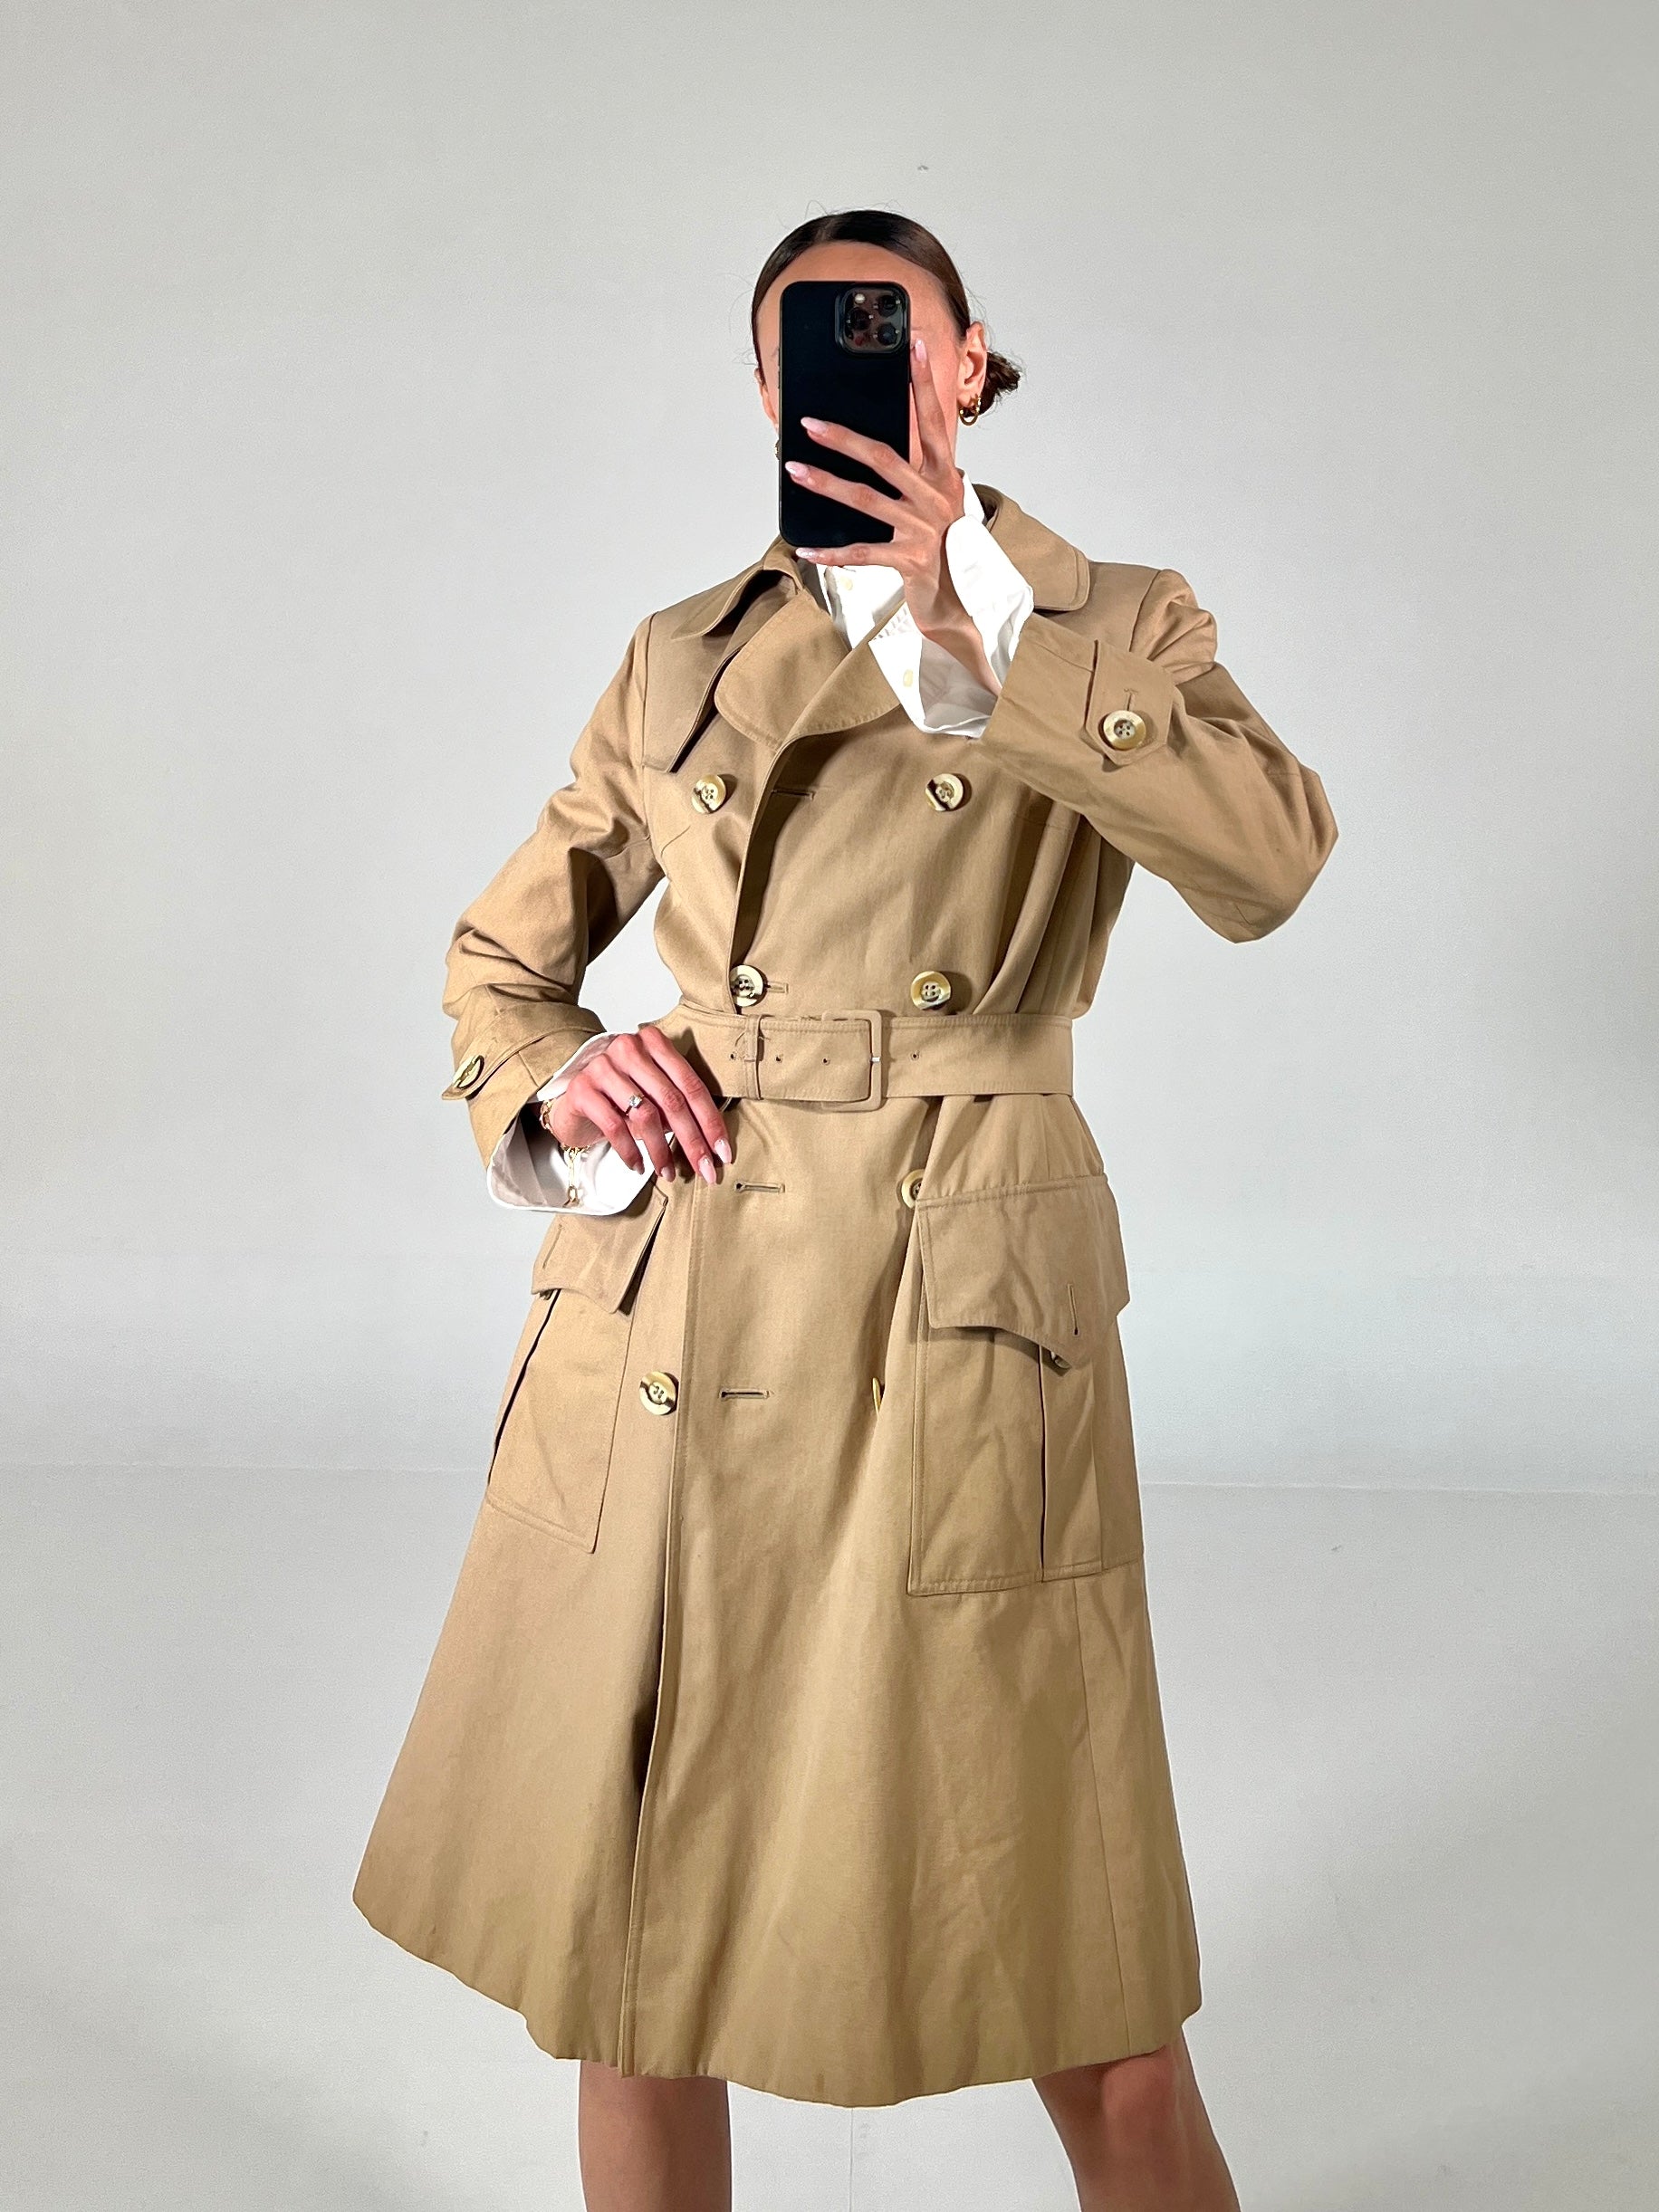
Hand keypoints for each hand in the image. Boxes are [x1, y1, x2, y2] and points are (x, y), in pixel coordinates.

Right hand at [542, 1025, 730, 1184]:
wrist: (571, 1100)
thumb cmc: (618, 1097)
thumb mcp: (652, 1095)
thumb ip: (678, 1106)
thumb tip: (712, 1144)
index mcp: (654, 1043)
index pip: (691, 1085)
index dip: (710, 1121)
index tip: (722, 1151)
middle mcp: (628, 1048)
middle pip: (672, 1100)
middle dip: (692, 1141)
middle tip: (705, 1170)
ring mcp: (602, 1067)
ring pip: (646, 1115)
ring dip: (661, 1151)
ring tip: (667, 1172)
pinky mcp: (581, 1089)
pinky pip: (615, 1126)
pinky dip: (631, 1151)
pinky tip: (638, 1166)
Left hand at [783, 335, 998, 694]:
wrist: (966, 603)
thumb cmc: (950, 549)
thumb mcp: (942, 504)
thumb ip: (923, 474)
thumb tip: (891, 450)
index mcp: (945, 477)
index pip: (933, 421)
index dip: (923, 383)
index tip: (912, 346)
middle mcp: (935, 498)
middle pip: (885, 457)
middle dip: (844, 437)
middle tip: (810, 422)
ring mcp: (922, 530)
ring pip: (866, 500)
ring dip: (826, 483)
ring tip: (796, 470)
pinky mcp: (910, 561)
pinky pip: (862, 553)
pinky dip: (831, 553)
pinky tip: (805, 548)